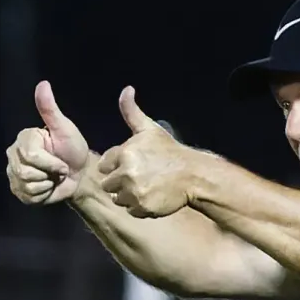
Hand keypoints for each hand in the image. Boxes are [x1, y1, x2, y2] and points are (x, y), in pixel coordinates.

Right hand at [6, 81, 89, 203]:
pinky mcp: (19, 191)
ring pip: (28, 185)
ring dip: (48, 184)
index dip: (52, 163)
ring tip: (54, 177)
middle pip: (27, 172)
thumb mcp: (65, 128)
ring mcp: (14, 174)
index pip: (31, 156)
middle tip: (59, 169)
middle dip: (51, 173)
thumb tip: (43, 84)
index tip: (63, 160)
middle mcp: (14, 155)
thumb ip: (50, 109)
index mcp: (24, 139)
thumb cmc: (74, 149)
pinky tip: (49, 186)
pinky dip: (44, 194)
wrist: (81, 174)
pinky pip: (29, 197)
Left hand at [98, 86, 194, 217]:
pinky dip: (141, 207)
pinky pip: (131, 211)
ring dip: (130, 196)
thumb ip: (131, 112)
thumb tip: (127, 89)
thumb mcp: (150, 130)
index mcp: (124, 153)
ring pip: (119, 199)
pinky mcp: (142, 207)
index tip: (135, 165)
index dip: (118, 166)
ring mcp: (134, 192)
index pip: (105, 166)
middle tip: (142, 178)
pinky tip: (153, 197)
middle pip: (109, 184)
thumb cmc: (170, 152)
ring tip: (148, 188)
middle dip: (122, 182)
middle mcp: (126, 173)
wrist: (194, 175)